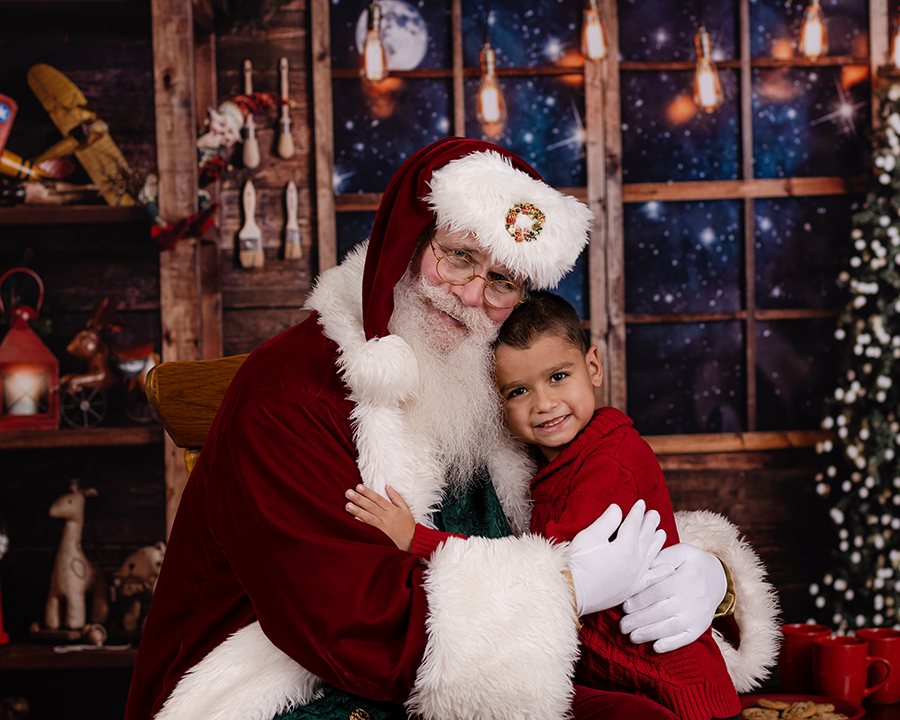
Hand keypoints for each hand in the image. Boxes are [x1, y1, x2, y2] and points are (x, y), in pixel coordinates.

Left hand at [345, 484, 415, 551]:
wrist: (414, 543)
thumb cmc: (408, 527)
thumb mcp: (405, 510)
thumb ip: (396, 498)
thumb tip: (387, 486)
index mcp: (393, 510)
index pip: (378, 498)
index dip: (368, 492)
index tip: (358, 486)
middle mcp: (387, 517)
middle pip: (371, 506)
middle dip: (359, 499)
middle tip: (348, 492)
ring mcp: (383, 527)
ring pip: (369, 517)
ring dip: (357, 511)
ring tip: (347, 505)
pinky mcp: (381, 537)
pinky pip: (370, 530)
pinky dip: (362, 524)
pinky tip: (353, 520)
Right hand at [568, 500, 666, 615]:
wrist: (573, 592)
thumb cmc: (578, 562)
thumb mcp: (590, 536)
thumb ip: (607, 521)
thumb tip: (618, 509)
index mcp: (625, 547)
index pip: (633, 525)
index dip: (637, 512)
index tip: (641, 503)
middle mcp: (635, 563)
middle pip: (645, 538)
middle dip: (650, 524)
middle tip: (655, 514)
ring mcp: (635, 578)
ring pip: (651, 556)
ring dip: (657, 543)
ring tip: (662, 533)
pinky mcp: (631, 590)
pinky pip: (651, 580)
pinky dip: (661, 573)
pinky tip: (669, 568)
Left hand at [620, 542, 726, 652]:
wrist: (719, 578)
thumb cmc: (693, 563)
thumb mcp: (682, 552)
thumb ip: (662, 558)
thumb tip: (642, 569)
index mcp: (685, 579)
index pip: (659, 591)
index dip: (641, 600)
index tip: (625, 606)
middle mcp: (692, 599)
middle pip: (661, 612)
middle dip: (639, 620)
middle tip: (622, 626)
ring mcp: (697, 615)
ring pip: (671, 628)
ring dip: (650, 634)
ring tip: (631, 636)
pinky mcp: (700, 627)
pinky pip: (685, 638)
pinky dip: (670, 644)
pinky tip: (655, 647)